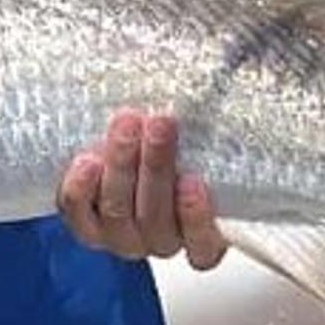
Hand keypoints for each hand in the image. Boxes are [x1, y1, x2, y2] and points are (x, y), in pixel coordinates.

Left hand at [57, 109, 227, 269]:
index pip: (204, 247)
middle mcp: (161, 240)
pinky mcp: (87, 225)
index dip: (198, 219)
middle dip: (157, 168)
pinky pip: (80, 217)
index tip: (195, 180)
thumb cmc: (172, 137)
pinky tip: (88, 161)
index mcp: (201, 234)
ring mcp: (122, 236)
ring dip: (122, 166)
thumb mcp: (205, 132)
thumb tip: (245, 77)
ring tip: (126, 125)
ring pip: (119, 214)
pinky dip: (81, 191)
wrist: (126, 137)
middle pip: (157, 220)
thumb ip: (220, 123)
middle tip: (160, 125)